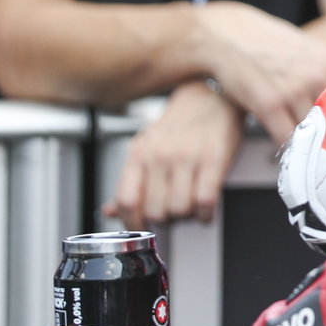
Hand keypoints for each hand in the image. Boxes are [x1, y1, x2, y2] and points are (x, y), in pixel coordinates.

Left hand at [103, 79, 242, 228]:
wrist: (212, 97)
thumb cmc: (181, 124)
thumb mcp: (149, 148)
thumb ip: (132, 181)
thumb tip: (110, 211)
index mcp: (140, 152)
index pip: (127, 200)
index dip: (133, 222)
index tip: (143, 228)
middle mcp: (161, 154)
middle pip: (156, 210)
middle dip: (167, 220)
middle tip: (174, 214)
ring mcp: (187, 156)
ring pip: (181, 209)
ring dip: (188, 217)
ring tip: (192, 208)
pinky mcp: (214, 158)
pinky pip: (205, 201)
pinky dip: (206, 213)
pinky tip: (206, 208)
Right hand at [194, 1, 325, 143]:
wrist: (229, 34)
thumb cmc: (270, 44)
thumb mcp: (309, 50)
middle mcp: (318, 75)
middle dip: (325, 130)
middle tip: (319, 138)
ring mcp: (294, 90)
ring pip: (311, 130)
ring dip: (305, 138)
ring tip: (299, 139)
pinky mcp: (269, 104)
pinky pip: (287, 136)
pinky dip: (286, 143)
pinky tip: (282, 138)